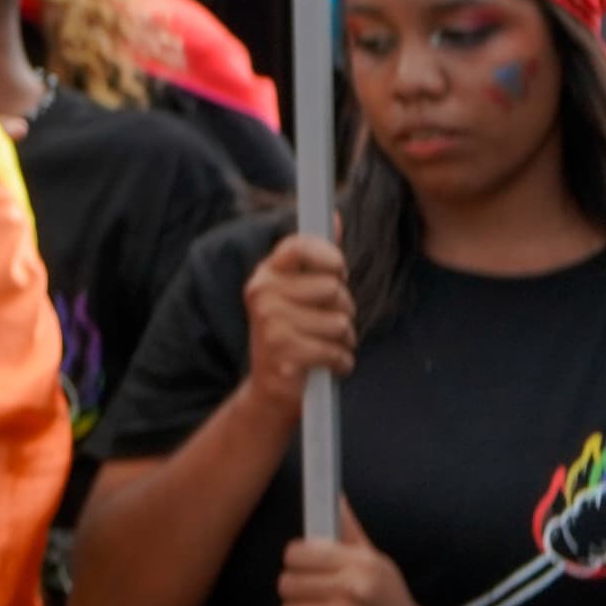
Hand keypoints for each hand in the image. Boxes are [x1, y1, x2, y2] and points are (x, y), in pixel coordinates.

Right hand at [241, 233, 355, 419]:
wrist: (271, 388)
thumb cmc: (295, 334)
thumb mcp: (301, 293)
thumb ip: (319, 257)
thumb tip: (336, 217)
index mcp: (267, 274)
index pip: (299, 246)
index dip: (329, 256)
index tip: (338, 271)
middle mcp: (262, 293)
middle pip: (333, 288)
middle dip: (343, 310)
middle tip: (326, 324)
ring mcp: (270, 323)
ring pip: (340, 323)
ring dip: (343, 341)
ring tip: (324, 347)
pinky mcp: (284, 353)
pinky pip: (336, 351)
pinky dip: (340, 363)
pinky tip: (324, 366)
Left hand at [280, 504, 441, 605]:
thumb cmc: (391, 602)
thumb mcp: (376, 563)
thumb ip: (347, 532)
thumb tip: (332, 496)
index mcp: (361, 565)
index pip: (296, 554)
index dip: (298, 561)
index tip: (308, 568)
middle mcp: (351, 592)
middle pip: (286, 583)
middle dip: (299, 590)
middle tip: (318, 596)